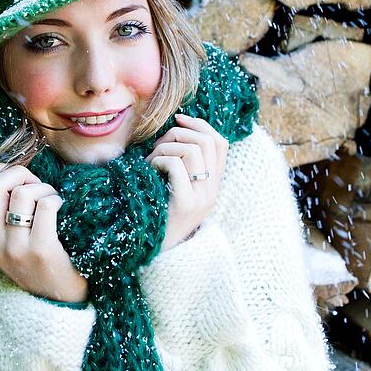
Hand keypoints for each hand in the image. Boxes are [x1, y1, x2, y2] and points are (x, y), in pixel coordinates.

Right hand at [0, 163, 88, 303]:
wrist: (60, 300)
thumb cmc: (39, 263)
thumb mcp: (9, 242)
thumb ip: (3, 212)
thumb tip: (10, 171)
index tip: (15, 176)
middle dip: (18, 173)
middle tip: (35, 183)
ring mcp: (16, 249)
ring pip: (22, 194)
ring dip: (43, 188)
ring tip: (51, 199)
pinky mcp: (42, 251)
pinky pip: (46, 205)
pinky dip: (56, 198)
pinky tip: (61, 209)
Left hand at [145, 113, 227, 252]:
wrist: (154, 251)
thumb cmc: (158, 213)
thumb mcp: (176, 187)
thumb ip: (183, 165)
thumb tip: (176, 128)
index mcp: (213, 184)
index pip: (220, 142)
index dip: (200, 124)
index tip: (178, 120)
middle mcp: (212, 191)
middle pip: (206, 142)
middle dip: (179, 134)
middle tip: (158, 145)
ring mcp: (201, 198)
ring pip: (191, 150)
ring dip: (165, 147)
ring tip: (151, 160)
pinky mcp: (185, 204)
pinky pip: (175, 166)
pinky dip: (159, 160)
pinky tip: (150, 170)